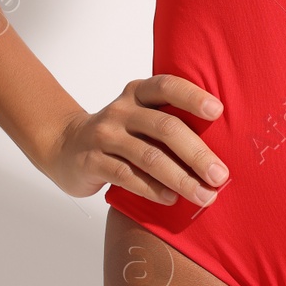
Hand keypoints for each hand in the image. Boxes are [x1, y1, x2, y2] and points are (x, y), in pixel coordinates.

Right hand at [40, 75, 229, 205]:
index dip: (192, 97)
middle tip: (220, 175)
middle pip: (165, 127)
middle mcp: (121, 110)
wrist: (65, 146)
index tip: (218, 111)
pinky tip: (171, 198)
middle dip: (197, 153)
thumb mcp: (141, 117)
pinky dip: (152, 189)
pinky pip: (127, 176)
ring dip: (181, 178)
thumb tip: (220, 149)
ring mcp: (104, 136)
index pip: (167, 87)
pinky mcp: (92, 161)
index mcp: (139, 92)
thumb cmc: (120, 134)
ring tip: (203, 195)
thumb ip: (171, 122)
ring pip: (149, 157)